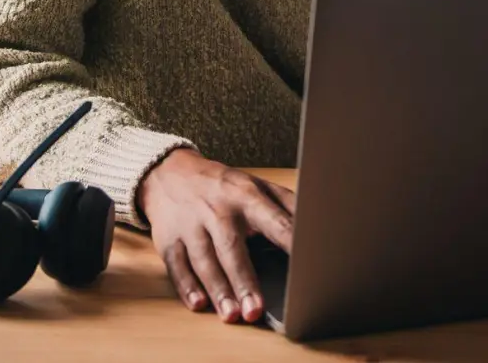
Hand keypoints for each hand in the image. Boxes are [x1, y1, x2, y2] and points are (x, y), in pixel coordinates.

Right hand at [137, 148, 295, 323]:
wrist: (168, 172)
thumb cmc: (221, 185)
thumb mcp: (255, 184)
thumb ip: (286, 204)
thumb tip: (318, 223)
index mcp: (245, 195)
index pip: (272, 221)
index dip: (288, 242)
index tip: (304, 263)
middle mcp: (217, 210)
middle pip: (231, 248)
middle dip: (244, 280)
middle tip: (257, 308)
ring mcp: (190, 225)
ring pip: (204, 261)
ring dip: (218, 289)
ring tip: (232, 315)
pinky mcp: (169, 240)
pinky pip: (177, 267)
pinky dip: (187, 287)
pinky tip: (199, 304)